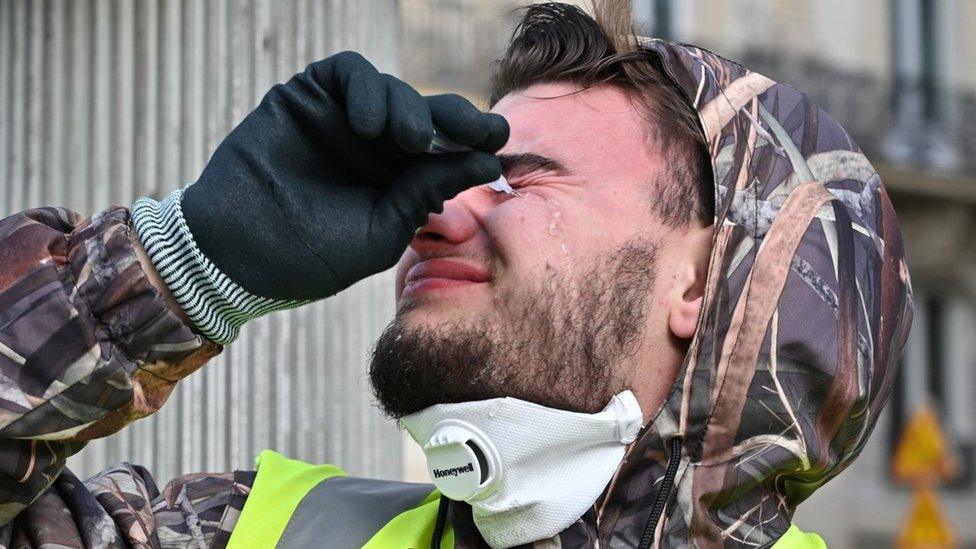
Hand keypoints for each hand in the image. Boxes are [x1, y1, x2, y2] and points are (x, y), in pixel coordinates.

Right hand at [181, 51, 507, 300]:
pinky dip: (367, 89)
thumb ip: (425, 191)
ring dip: (409, 109)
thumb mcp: (382, 230)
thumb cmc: (310, 254)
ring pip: (393, 91)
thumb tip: (487, 161)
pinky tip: (370, 122)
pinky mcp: (308, 97)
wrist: (237, 255)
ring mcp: (342, 120)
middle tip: (478, 130)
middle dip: (458, 120)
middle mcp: (375, 147)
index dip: (473, 143)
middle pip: (428, 115)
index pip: (446, 150)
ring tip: (409, 139)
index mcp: (398, 180)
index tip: (499, 145)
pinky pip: (348, 73)